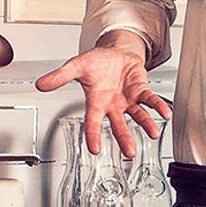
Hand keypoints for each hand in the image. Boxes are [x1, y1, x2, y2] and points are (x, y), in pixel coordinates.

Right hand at [35, 34, 171, 156]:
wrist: (115, 53)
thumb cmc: (96, 63)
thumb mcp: (76, 66)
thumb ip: (60, 76)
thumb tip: (40, 84)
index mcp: (95, 101)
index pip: (92, 121)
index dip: (93, 135)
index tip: (95, 149)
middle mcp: (113, 105)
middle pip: (118, 125)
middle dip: (124, 138)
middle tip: (130, 153)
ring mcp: (128, 100)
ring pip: (138, 116)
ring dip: (146, 124)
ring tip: (154, 133)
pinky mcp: (141, 91)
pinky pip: (150, 100)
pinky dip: (158, 106)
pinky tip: (165, 113)